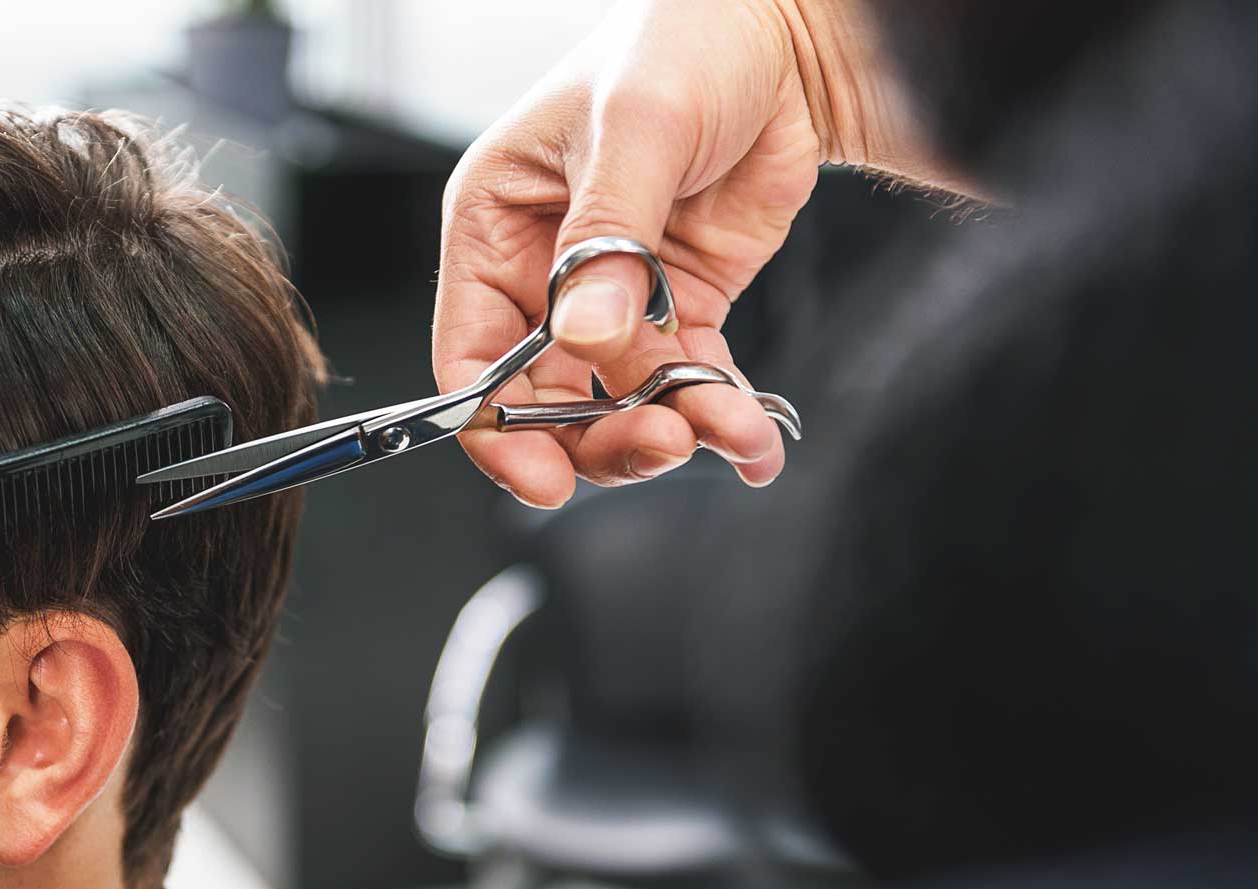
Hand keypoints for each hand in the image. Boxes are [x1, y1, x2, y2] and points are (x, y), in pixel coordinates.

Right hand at [433, 0, 924, 503]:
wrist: (788, 35)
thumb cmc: (684, 40)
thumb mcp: (634, 127)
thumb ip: (607, 238)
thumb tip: (587, 336)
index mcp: (495, 227)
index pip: (470, 356)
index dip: (497, 429)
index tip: (544, 476)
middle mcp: (542, 273)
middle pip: (545, 401)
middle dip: (602, 437)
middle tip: (663, 442)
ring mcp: (613, 298)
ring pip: (620, 404)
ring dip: (674, 430)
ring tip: (728, 428)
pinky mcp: (678, 306)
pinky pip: (687, 383)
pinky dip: (720, 418)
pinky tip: (752, 439)